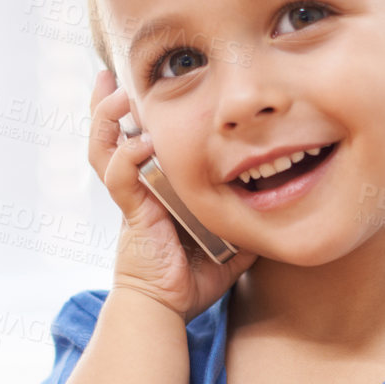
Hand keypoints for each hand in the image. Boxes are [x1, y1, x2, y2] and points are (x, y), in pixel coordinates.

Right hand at [87, 69, 257, 325]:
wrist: (166, 309)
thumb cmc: (193, 278)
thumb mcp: (228, 238)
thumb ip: (244, 214)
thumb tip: (279, 199)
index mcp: (153, 189)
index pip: (134, 140)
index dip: (131, 114)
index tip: (136, 85)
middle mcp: (136, 188)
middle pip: (109, 136)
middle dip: (105, 104)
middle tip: (110, 74)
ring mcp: (131, 201)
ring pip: (104, 150)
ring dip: (107, 120)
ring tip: (116, 92)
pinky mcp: (133, 215)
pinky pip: (121, 179)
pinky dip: (128, 159)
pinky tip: (141, 143)